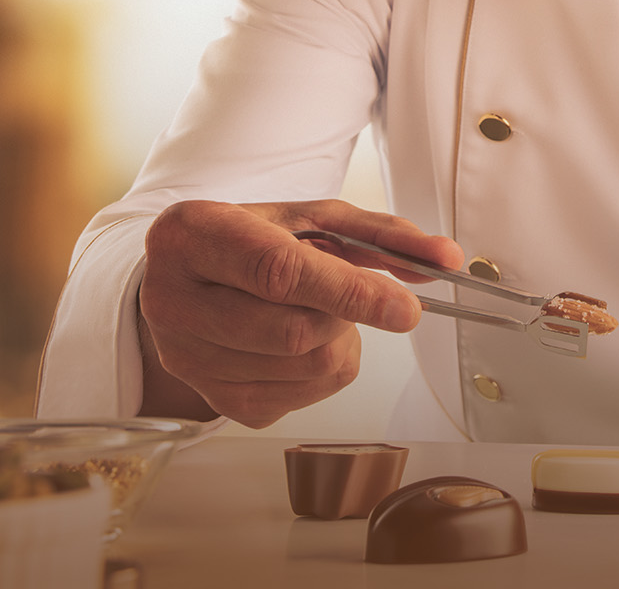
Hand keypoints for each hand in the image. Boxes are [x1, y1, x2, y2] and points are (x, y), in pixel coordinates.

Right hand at [136, 199, 462, 427]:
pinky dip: (323, 368)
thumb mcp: (310, 220)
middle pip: (296, 331)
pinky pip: (303, 397)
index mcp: (191, 235)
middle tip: (337, 292)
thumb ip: (380, 234)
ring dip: (338, 339)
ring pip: (306, 368)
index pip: (279, 273)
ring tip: (314, 311)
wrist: (187, 282)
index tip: (407, 310)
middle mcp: (173, 301)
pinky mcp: (213, 399)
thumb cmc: (253, 243)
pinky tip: (295, 341)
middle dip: (342, 313)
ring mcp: (187, 359)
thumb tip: (445, 260)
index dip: (351, 293)